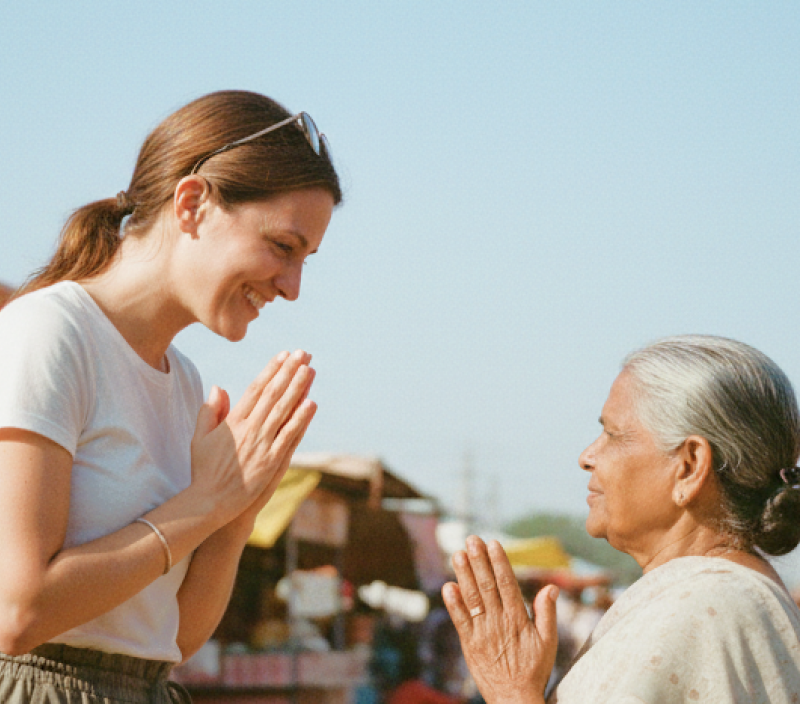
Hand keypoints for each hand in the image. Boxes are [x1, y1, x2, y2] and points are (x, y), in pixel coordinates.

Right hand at [189, 350, 316, 525]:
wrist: (210, 502)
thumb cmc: (204, 470)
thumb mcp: (200, 437)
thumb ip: (209, 411)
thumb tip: (218, 387)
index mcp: (233, 422)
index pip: (256, 389)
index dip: (271, 370)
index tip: (283, 355)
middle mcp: (249, 430)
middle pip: (273, 394)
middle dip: (289, 372)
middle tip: (303, 353)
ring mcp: (262, 446)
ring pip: (284, 411)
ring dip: (298, 389)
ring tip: (310, 370)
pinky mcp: (272, 463)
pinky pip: (289, 437)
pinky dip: (300, 420)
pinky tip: (311, 404)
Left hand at [443, 536, 558, 703]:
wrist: (515, 699)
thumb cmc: (533, 669)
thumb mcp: (548, 642)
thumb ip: (547, 613)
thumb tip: (551, 588)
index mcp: (518, 619)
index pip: (507, 584)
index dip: (499, 562)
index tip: (493, 543)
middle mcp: (499, 622)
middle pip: (487, 586)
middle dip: (479, 561)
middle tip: (471, 539)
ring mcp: (483, 633)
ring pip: (472, 599)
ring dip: (464, 575)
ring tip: (458, 554)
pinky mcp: (470, 644)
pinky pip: (460, 621)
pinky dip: (453, 604)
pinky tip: (448, 587)